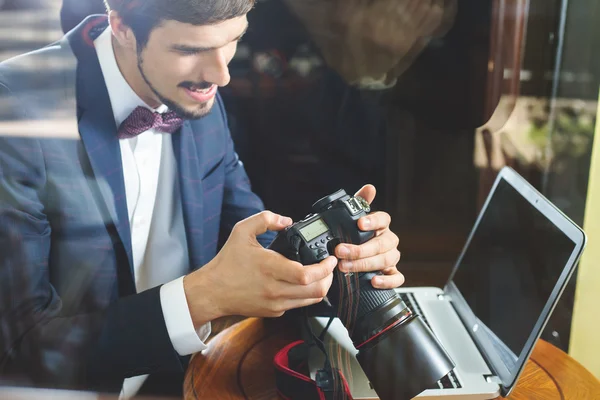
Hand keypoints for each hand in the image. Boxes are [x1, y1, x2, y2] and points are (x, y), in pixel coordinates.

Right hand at [184, 211, 337, 327]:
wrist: (212, 291)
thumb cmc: (227, 263)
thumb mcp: (242, 231)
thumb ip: (266, 219)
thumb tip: (287, 220)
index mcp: (270, 268)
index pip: (306, 274)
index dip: (325, 268)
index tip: (330, 258)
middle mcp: (275, 289)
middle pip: (316, 290)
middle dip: (330, 278)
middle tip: (330, 266)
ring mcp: (276, 303)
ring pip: (311, 300)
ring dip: (322, 287)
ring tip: (322, 274)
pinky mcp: (274, 311)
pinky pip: (299, 305)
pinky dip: (307, 294)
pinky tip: (304, 283)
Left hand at [335, 184, 403, 289]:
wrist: (351, 261)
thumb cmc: (353, 238)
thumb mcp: (351, 220)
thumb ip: (359, 203)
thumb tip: (370, 188)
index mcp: (381, 226)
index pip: (383, 219)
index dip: (373, 221)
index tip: (359, 223)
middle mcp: (388, 241)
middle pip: (381, 244)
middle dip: (359, 249)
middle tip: (340, 251)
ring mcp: (391, 258)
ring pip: (386, 260)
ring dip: (365, 264)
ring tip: (345, 266)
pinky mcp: (392, 274)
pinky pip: (396, 278)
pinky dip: (387, 280)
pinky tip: (374, 280)